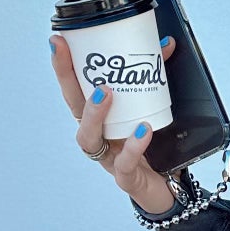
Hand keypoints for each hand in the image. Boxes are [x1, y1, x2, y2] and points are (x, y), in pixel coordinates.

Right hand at [50, 31, 179, 214]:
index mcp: (100, 118)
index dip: (64, 67)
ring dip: (93, 114)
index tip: (59, 41)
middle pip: (74, 109)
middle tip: (68, 53)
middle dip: (68, 81)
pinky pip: (125, 164)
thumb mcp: (154, 109)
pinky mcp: (126, 178)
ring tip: (105, 93)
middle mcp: (98, 137)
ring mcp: (108, 158)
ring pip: (89, 139)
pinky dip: (133, 147)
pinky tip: (142, 131)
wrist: (170, 189)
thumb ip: (157, 77)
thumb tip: (165, 44)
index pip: (75, 89)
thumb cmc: (154, 147)